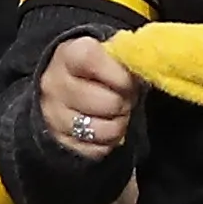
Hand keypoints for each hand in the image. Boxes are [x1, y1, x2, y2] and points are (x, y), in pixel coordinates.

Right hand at [39, 33, 139, 158]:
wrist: (60, 87)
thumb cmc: (92, 67)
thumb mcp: (103, 52)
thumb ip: (123, 58)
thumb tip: (147, 68)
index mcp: (67, 55)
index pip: (92, 59)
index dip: (119, 73)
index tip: (129, 79)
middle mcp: (55, 85)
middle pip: (107, 102)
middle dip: (125, 101)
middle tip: (125, 97)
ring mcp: (55, 116)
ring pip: (105, 130)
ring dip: (119, 123)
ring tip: (117, 113)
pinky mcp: (61, 143)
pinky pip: (98, 150)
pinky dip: (109, 142)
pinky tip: (106, 126)